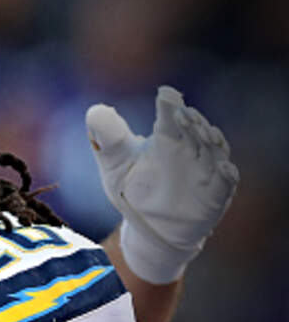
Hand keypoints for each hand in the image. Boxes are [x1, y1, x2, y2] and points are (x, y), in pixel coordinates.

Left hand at [86, 86, 238, 283]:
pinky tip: (224, 167)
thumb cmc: (131, 189)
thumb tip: (94, 111)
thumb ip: (108, 138)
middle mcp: (189, 150)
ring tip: (207, 133)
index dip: (169, 105)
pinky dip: (227, 175)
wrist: (144, 227)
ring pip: (214, 152)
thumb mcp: (115, 163)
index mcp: (166, 138)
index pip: (170, 117)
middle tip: (185, 114)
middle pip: (195, 131)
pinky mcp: (214, 196)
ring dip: (213, 142)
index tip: (165, 94)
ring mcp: (204, 172)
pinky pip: (225, 184)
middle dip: (192, 122)